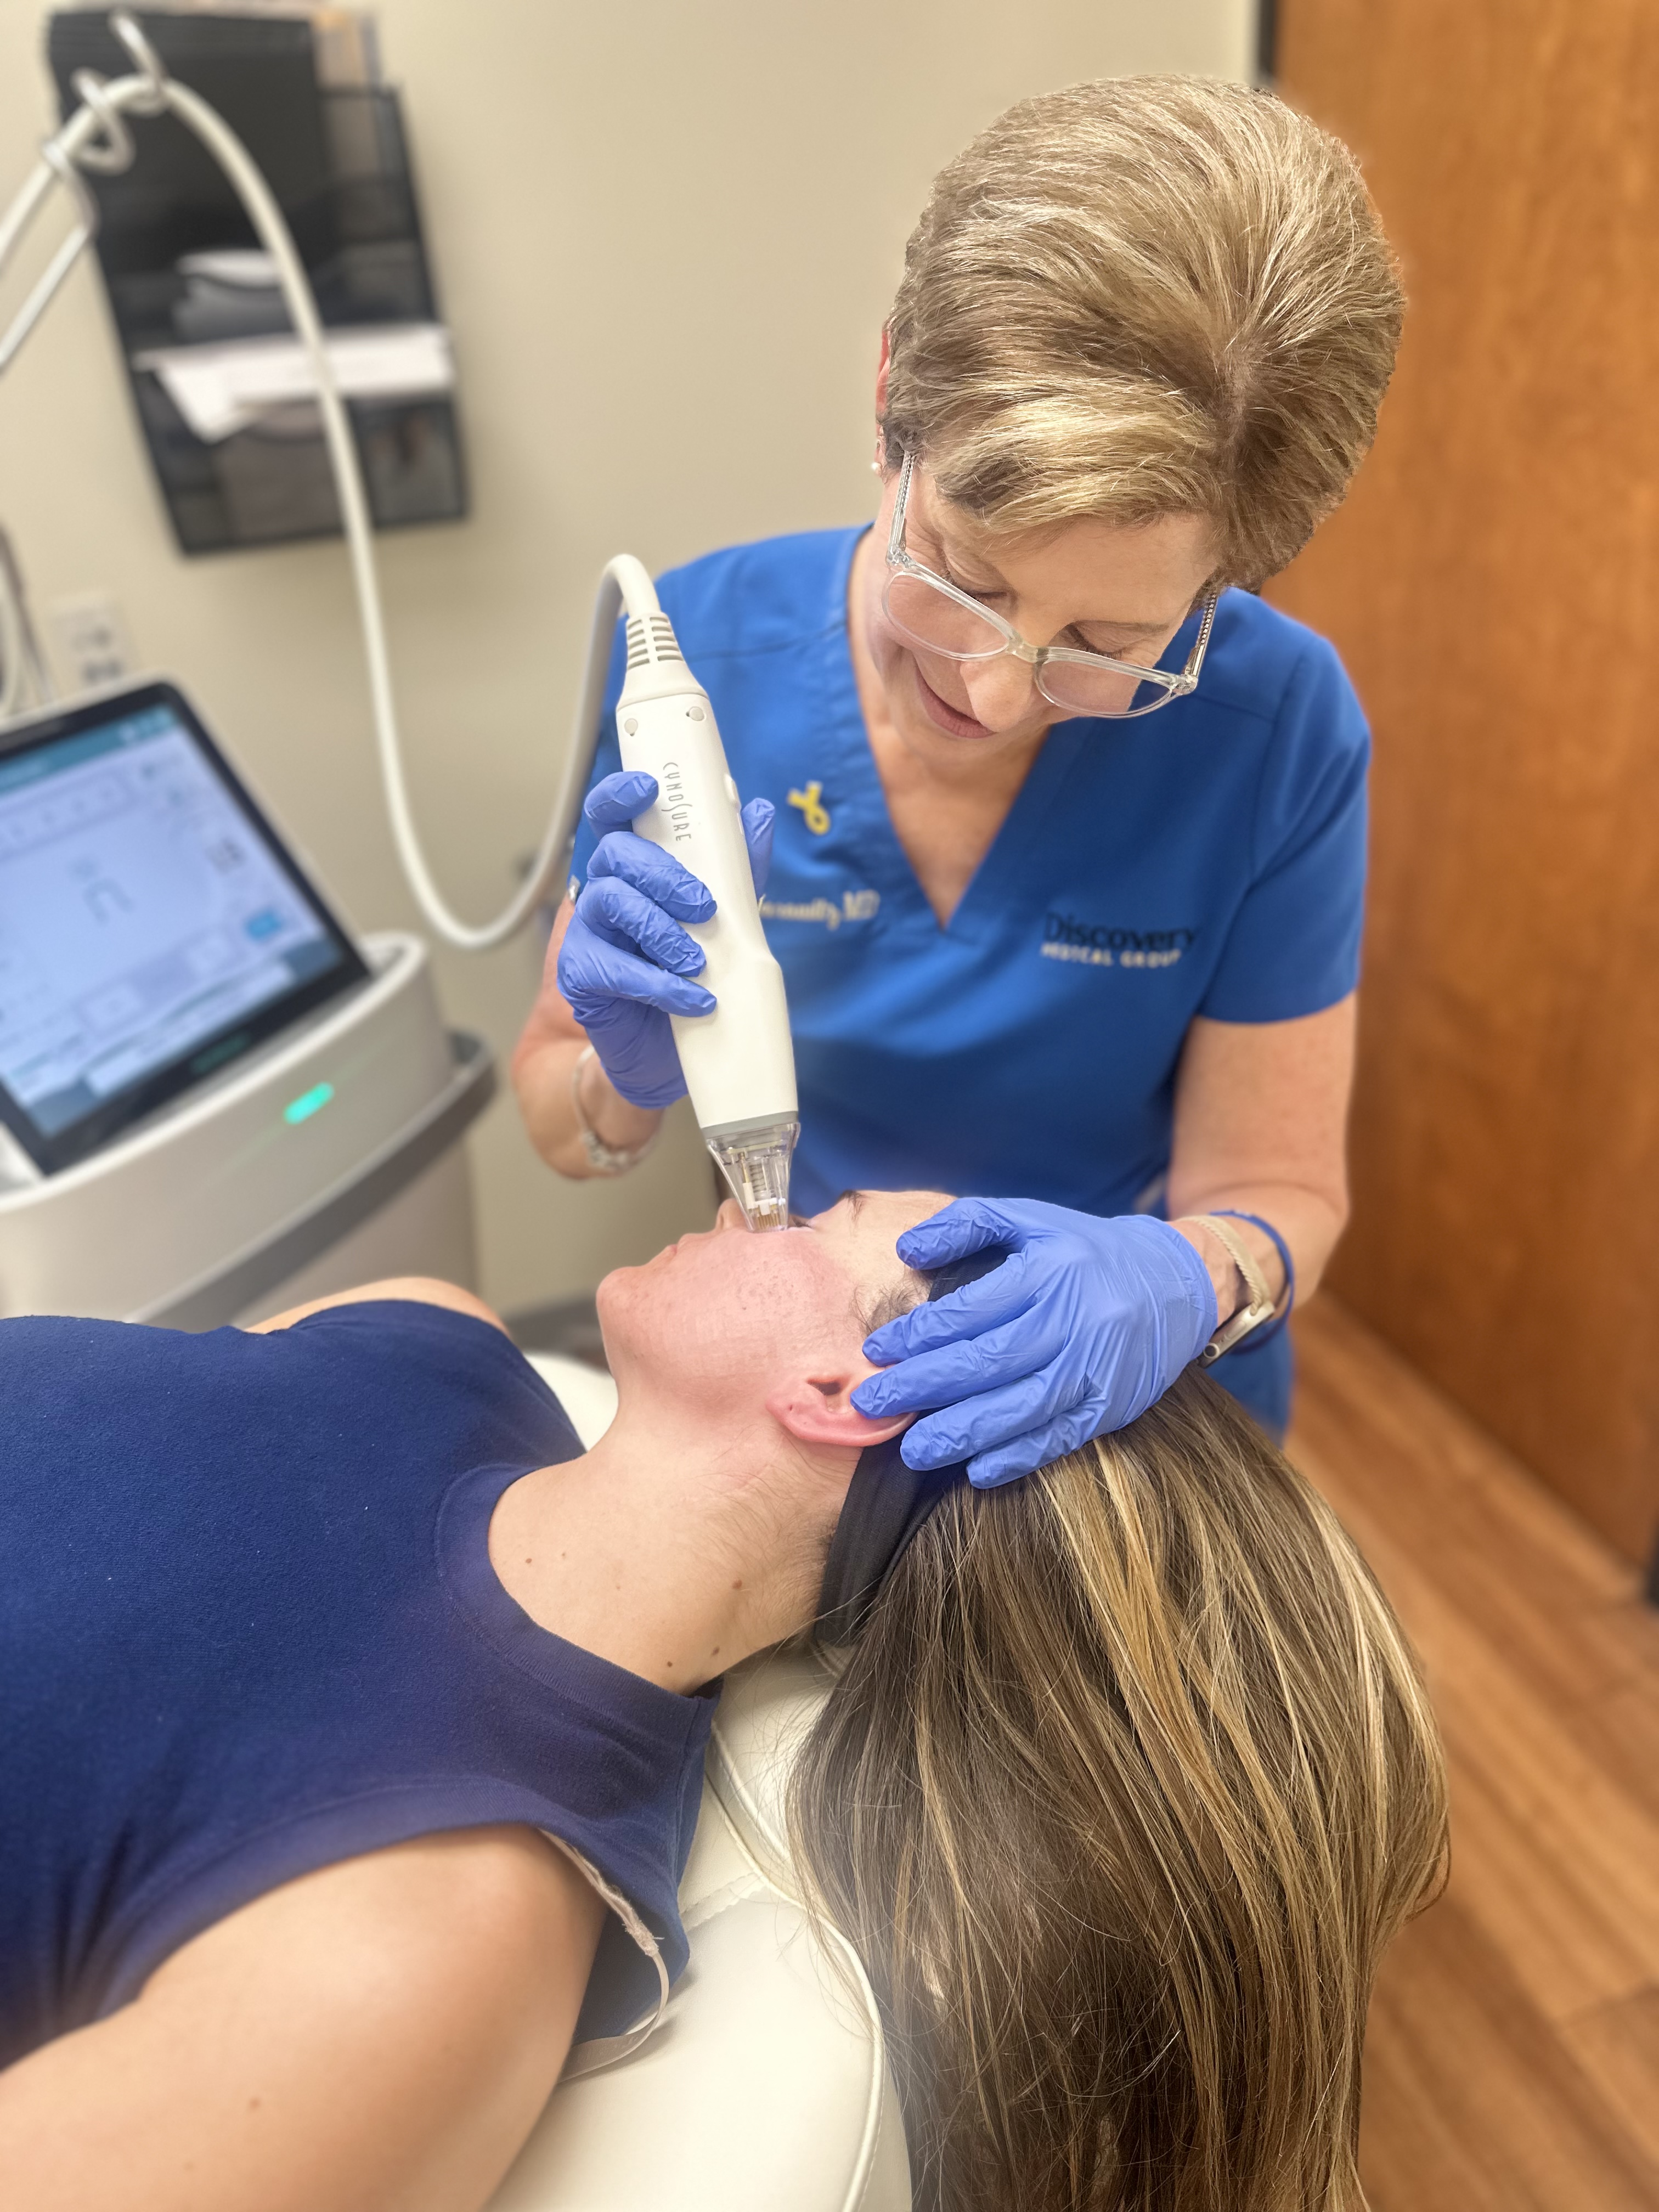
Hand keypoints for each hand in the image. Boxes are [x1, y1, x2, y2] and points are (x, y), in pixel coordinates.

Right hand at [557, 770, 774, 1107]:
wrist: (666, 1054)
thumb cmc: (690, 976)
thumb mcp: (725, 917)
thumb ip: (737, 868)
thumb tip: (757, 812)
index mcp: (634, 870)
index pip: (613, 816)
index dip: (621, 795)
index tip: (649, 789)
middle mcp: (603, 891)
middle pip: (615, 854)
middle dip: (662, 874)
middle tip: (702, 905)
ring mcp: (587, 932)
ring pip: (610, 901)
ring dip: (661, 929)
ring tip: (697, 961)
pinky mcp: (580, 976)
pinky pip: (612, 967)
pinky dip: (658, 983)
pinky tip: (692, 998)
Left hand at [849, 1198, 1217, 1486]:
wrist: (1178, 1282)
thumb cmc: (1086, 1250)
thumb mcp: (1031, 1219)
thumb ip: (967, 1224)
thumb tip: (907, 1251)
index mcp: (1051, 1269)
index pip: (973, 1309)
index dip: (920, 1333)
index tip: (876, 1351)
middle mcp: (1076, 1319)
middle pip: (990, 1361)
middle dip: (924, 1385)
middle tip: (873, 1404)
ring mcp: (1097, 1367)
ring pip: (1023, 1406)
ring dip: (963, 1432)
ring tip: (913, 1450)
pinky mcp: (1113, 1405)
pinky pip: (1061, 1437)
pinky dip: (1019, 1457)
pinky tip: (977, 1471)